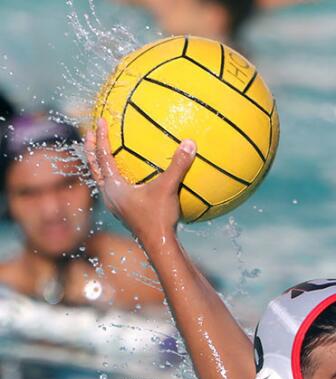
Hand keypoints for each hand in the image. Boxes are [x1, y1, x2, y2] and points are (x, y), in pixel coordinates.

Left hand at [85, 118, 195, 243]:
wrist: (159, 246)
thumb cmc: (159, 218)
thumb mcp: (169, 189)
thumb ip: (178, 165)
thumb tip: (191, 142)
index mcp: (114, 187)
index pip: (102, 156)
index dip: (101, 137)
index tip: (100, 120)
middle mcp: (110, 196)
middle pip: (94, 167)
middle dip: (91, 150)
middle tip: (90, 134)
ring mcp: (116, 206)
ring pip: (102, 180)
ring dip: (100, 165)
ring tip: (103, 155)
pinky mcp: (125, 213)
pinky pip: (115, 190)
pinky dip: (116, 178)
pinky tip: (129, 179)